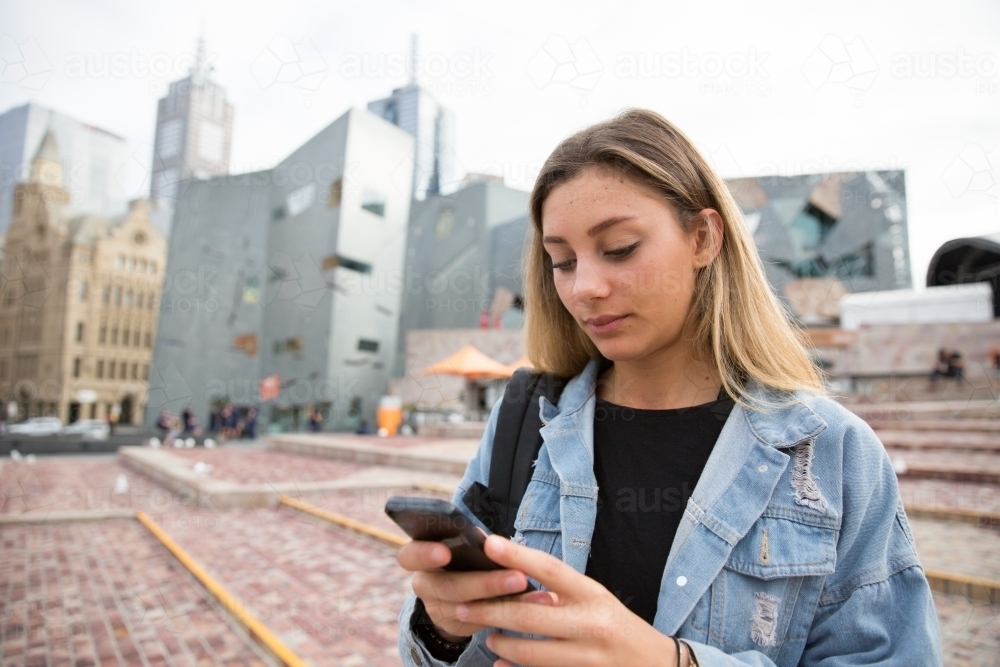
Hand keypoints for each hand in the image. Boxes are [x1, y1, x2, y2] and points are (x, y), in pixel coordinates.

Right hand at [397, 539, 548, 640]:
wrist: (458, 588)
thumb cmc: (461, 555)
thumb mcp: (459, 546)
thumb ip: (471, 543)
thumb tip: (492, 541)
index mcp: (420, 556)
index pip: (410, 556)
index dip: (425, 554)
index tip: (445, 552)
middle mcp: (424, 584)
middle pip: (449, 587)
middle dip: (486, 583)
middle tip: (518, 577)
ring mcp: (437, 609)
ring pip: (467, 609)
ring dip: (502, 600)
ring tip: (530, 590)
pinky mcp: (455, 626)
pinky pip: (481, 621)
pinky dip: (507, 612)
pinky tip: (531, 606)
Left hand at [454, 535, 679, 666]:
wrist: (654, 664)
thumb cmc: (616, 624)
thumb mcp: (595, 598)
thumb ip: (559, 590)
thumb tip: (513, 571)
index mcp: (592, 594)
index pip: (550, 570)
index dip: (518, 555)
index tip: (488, 543)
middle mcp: (591, 624)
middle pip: (529, 617)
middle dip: (490, 611)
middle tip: (463, 607)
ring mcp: (588, 658)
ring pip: (531, 653)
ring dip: (501, 644)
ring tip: (487, 635)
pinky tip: (501, 664)